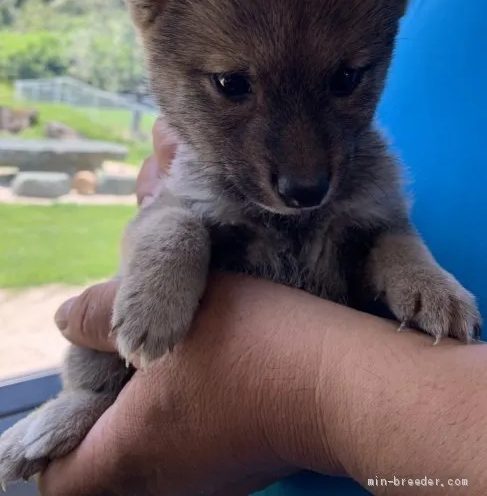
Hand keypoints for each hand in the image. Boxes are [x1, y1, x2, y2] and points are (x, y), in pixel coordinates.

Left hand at [40, 117, 339, 494]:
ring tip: (158, 350)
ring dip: (142, 403)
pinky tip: (200, 363)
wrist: (343, 379)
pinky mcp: (237, 458)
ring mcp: (206, 473)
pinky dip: (178, 407)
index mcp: (134, 451)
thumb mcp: (172, 313)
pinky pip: (185, 441)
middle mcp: (166, 477)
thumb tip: (66, 320)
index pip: (59, 477)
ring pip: (147, 448)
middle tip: (114, 354)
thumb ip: (105, 316)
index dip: (54, 438)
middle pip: (103, 461)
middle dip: (100, 409)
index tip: (76, 388)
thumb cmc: (255, 345)